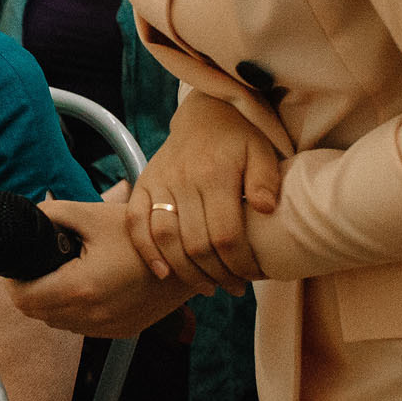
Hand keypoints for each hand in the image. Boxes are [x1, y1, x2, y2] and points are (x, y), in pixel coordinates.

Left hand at [7, 199, 192, 337]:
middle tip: (35, 267)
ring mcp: (109, 327)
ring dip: (51, 304)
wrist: (189, 258)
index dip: (13, 282)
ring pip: (59, 324)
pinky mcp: (123, 331)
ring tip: (58, 276)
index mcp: (80, 287)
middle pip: (37, 314)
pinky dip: (75, 312)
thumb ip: (54, 213)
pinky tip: (84, 289)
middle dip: (29, 292)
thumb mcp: (94, 215)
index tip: (17, 266)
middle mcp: (92, 315)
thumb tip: (31, 215)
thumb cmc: (142, 234)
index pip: (24, 299)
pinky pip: (84, 328)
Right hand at [127, 95, 282, 293]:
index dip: (240, 264)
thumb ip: (266, 180)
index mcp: (216, 174)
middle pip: (196, 243)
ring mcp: (159, 183)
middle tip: (234, 287)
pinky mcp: (143, 184)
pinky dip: (146, 251)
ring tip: (207, 286)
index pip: (226, 234)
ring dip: (185, 270)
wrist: (205, 113)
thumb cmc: (240, 138)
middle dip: (218, 274)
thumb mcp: (262, 152)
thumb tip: (265, 209)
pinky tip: (163, 273)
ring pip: (165, 238)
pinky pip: (135, 223)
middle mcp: (183, 180)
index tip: (254, 277)